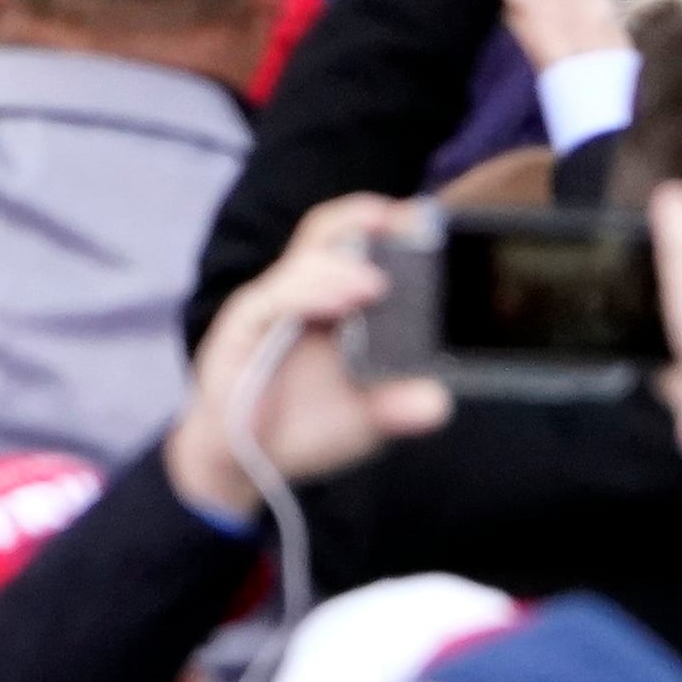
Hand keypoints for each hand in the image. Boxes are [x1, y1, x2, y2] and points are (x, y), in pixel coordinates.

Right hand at [169, 193, 452, 518]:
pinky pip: (276, 298)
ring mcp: (270, 306)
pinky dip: (310, 293)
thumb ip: (397, 406)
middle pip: (326, 233)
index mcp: (331, 302)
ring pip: (304, 261)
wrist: (244, 464)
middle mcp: (300, 293)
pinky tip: (341, 303)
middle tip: (405, 220)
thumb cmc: (305, 427)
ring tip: (376, 284)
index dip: (386, 225)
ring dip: (343, 267)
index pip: (354, 242)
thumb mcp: (364, 419)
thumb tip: (439, 400)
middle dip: (363, 219)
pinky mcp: (243, 326)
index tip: (424, 218)